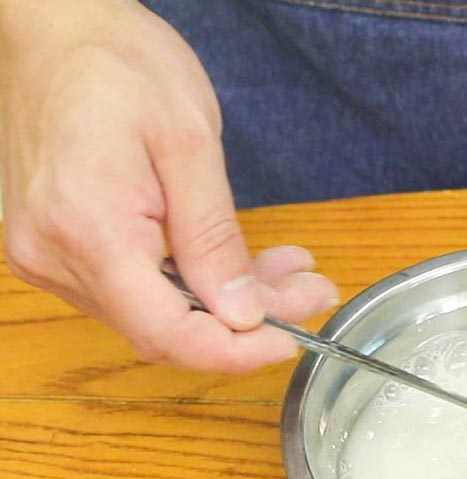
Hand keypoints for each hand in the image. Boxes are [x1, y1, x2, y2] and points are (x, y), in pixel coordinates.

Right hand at [0, 0, 338, 372]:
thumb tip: (242, 314)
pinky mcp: (59, 248)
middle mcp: (56, 256)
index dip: (235, 352)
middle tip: (310, 293)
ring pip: (155, 314)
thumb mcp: (191, 142)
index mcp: (88, 230)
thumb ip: (215, 238)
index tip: (290, 341)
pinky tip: (238, 263)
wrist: (55, 27)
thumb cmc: (119, 64)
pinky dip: (194, 284)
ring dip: (226, 302)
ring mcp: (50, 255)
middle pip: (165, 329)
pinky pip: (135, 289)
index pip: (168, 332)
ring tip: (287, 272)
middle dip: (246, 323)